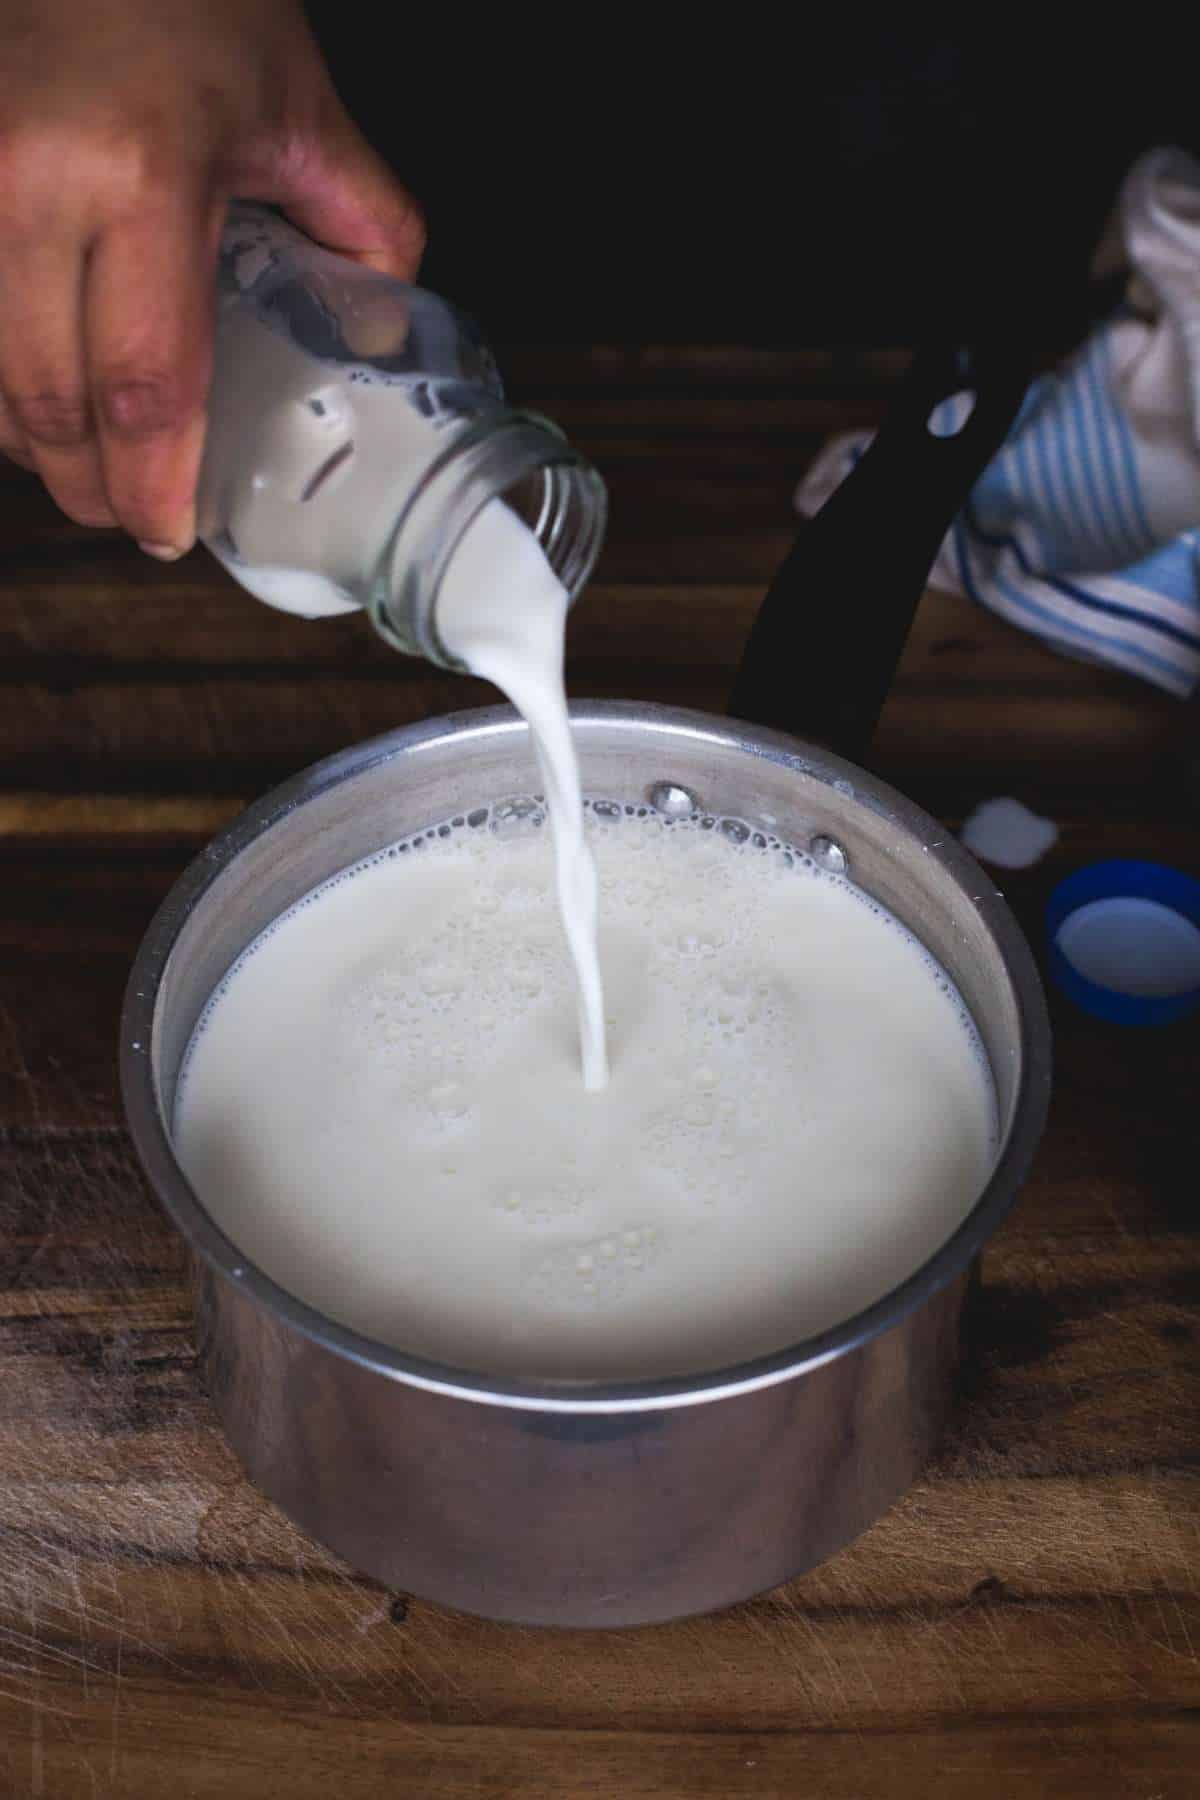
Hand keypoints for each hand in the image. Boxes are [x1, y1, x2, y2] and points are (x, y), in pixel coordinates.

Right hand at [0, 0, 423, 556]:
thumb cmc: (187, 1)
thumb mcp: (302, 109)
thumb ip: (362, 229)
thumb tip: (383, 340)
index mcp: (143, 180)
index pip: (145, 385)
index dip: (153, 482)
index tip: (169, 531)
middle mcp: (29, 187)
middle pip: (47, 404)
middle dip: (90, 486)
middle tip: (131, 515)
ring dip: (32, 444)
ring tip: (87, 465)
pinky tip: (34, 398)